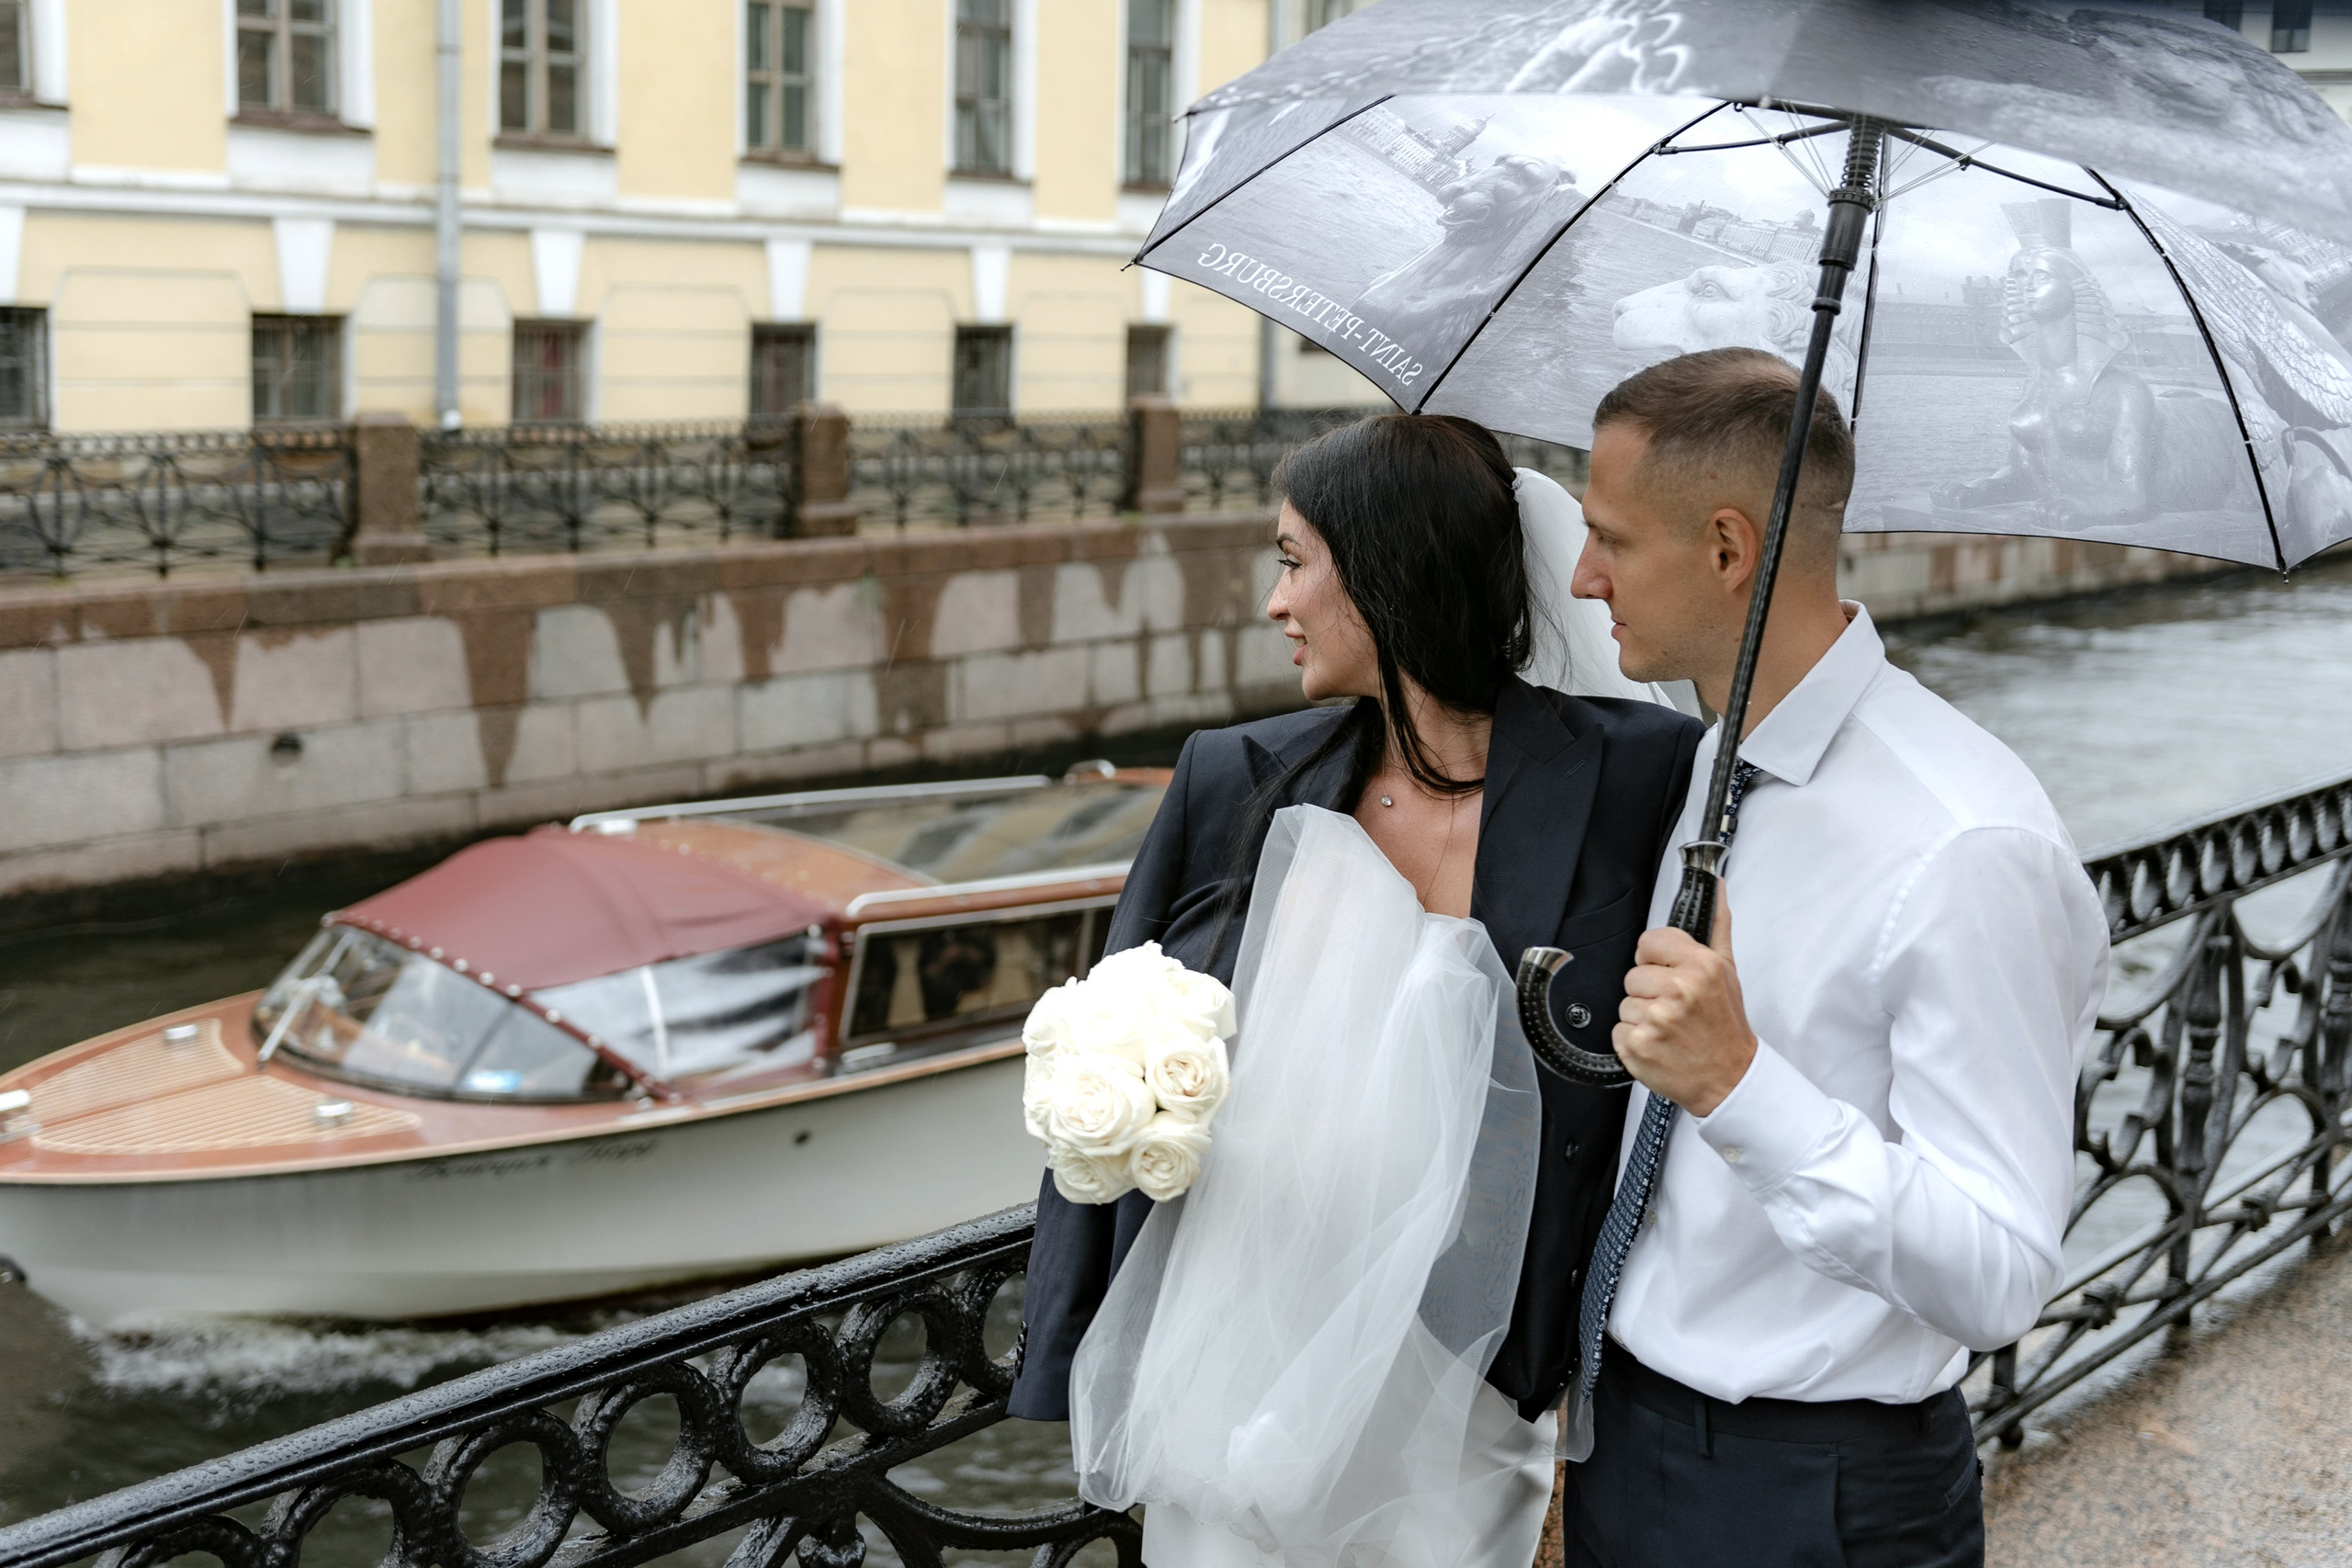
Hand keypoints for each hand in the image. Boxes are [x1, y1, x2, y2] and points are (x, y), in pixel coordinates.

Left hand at [1616, 889, 1756, 1117]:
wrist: (1730, 1080)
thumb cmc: (1726, 1027)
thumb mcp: (1728, 972)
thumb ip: (1717, 927)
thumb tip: (1714, 887)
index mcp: (1700, 966)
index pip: (1649, 942)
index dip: (1654, 960)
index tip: (1667, 974)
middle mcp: (1678, 990)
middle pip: (1632, 975)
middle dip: (1649, 991)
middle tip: (1674, 1009)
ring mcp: (1656, 1020)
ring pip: (1623, 1003)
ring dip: (1641, 1018)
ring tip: (1669, 1029)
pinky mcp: (1638, 1046)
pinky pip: (1618, 1031)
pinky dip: (1633, 1041)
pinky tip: (1659, 1045)